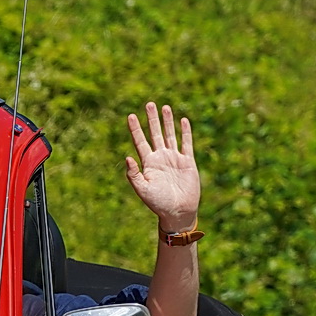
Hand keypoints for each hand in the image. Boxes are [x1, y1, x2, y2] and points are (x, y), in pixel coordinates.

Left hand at [125, 102, 199, 232]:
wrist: (177, 211)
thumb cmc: (158, 203)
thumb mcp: (142, 189)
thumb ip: (134, 174)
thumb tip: (127, 157)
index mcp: (148, 163)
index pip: (140, 141)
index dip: (135, 129)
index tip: (130, 116)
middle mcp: (160, 158)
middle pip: (155, 133)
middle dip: (151, 119)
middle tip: (149, 104)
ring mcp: (174, 158)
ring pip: (170, 135)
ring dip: (167, 121)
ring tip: (165, 107)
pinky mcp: (188, 161)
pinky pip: (186, 143)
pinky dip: (185, 132)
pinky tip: (183, 120)